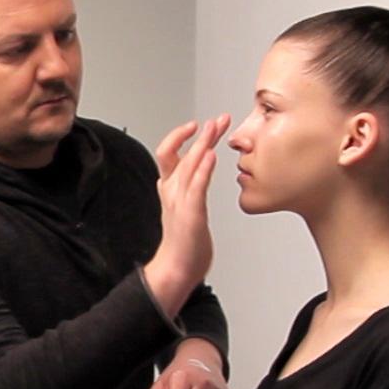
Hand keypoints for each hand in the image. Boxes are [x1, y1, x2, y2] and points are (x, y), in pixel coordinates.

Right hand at [142, 115, 229, 316]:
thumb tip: (201, 173)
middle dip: (200, 134)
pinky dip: (202, 169)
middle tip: (219, 120)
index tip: (202, 126)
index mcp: (170, 189)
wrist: (177, 269)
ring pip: (187, 165)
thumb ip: (192, 188)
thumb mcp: (187, 209)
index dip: (183, 137)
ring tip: (215, 128)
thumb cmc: (186, 243)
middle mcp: (172, 191)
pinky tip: (211, 156)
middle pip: (180, 153)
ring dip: (202, 143)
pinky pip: (195, 186)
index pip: (171, 154)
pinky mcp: (190, 214)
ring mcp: (179, 202)